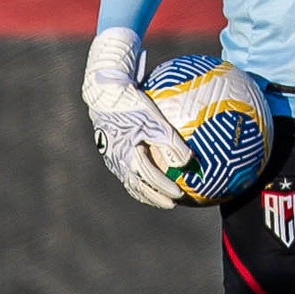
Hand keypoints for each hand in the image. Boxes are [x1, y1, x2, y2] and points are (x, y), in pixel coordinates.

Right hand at [82, 28, 193, 207]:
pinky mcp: (110, 146)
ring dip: (145, 189)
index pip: (149, 178)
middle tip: (172, 203)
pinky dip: (139, 174)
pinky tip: (150, 170)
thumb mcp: (155, 122)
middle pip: (137, 186)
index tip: (179, 194)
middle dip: (155, 196)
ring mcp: (111, 155)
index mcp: (128, 156)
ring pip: (130, 179)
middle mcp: (117, 160)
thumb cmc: (133, 103)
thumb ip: (172, 143)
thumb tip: (190, 162)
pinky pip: (126, 166)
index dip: (164, 188)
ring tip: (160, 193)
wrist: (104, 91)